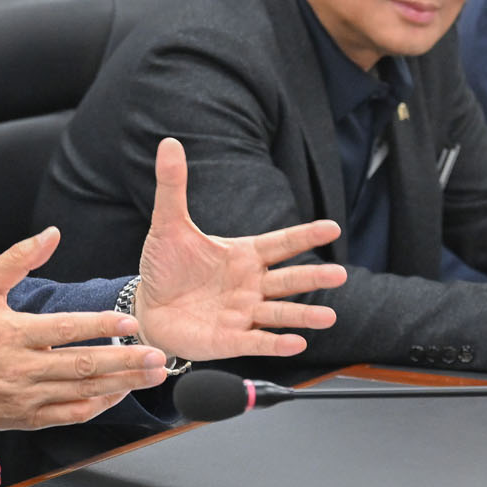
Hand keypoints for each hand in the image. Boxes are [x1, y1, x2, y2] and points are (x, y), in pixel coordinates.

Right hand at [0, 228, 169, 441]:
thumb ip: (17, 259)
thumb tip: (50, 235)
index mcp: (12, 334)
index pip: (64, 329)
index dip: (100, 325)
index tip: (130, 321)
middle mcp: (22, 368)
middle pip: (82, 365)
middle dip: (125, 361)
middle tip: (157, 356)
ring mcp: (27, 397)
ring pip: (83, 392)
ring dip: (122, 384)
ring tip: (151, 374)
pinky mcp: (29, 417)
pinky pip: (72, 414)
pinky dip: (99, 405)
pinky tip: (120, 392)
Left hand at [132, 138, 345, 362]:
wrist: (147, 307)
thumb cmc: (164, 267)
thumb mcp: (168, 224)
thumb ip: (173, 186)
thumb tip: (169, 143)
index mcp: (244, 255)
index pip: (281, 243)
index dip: (304, 235)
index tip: (332, 227)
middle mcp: (251, 284)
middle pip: (288, 279)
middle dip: (313, 277)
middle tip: (339, 274)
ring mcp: (243, 313)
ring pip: (279, 313)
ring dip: (303, 315)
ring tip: (329, 316)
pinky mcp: (230, 340)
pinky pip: (257, 342)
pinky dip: (276, 343)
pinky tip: (297, 342)